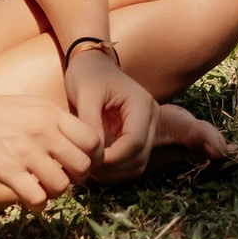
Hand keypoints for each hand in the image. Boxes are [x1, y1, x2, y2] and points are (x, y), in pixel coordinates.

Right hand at [0, 87, 100, 209]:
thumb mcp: (29, 105)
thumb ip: (53, 121)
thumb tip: (74, 141)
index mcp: (51, 113)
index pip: (92, 139)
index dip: (93, 157)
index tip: (83, 163)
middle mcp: (43, 131)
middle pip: (83, 165)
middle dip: (78, 178)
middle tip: (64, 178)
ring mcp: (25, 151)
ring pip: (62, 185)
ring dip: (56, 192)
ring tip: (44, 188)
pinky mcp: (5, 170)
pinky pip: (37, 197)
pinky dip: (37, 203)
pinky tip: (30, 198)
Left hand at [64, 48, 160, 180]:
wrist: (93, 66)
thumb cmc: (88, 76)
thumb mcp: (85, 94)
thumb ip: (90, 122)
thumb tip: (94, 152)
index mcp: (141, 104)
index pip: (135, 142)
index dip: (113, 158)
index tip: (88, 159)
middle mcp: (152, 117)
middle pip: (139, 156)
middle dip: (112, 168)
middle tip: (86, 165)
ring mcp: (148, 128)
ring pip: (138, 164)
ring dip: (115, 172)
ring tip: (90, 164)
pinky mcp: (139, 136)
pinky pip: (133, 162)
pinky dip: (116, 170)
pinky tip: (97, 163)